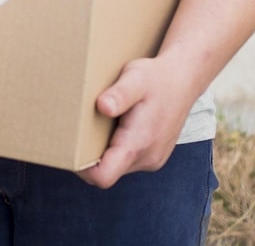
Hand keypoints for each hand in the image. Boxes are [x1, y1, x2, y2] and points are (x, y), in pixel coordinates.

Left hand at [77, 55, 190, 188]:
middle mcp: (147, 158)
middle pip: (107, 173)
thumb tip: (103, 106)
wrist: (184, 78)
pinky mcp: (154, 155)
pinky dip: (117, 149)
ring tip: (98, 126)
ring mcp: (152, 159)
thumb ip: (119, 94)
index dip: (82, 169)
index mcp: (138, 144)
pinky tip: (116, 126)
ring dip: (104, 153)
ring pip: (118, 167)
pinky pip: (128, 161)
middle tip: (78, 132)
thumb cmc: (156, 77)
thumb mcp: (136, 77)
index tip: (70, 149)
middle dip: (90, 158)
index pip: (103, 177)